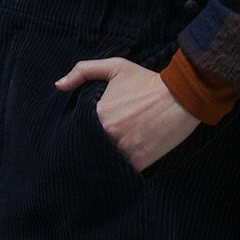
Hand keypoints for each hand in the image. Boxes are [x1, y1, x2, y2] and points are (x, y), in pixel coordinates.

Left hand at [54, 55, 201, 172]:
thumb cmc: (146, 82)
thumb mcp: (115, 67)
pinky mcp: (138, 163)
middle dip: (84, 146)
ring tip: (99, 156)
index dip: (75, 131)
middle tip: (87, 146)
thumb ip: (83, 71)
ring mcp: (122, 151)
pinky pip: (118, 172)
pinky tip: (114, 164)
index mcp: (97, 113)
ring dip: (98, 159)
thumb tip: (58, 85)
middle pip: (85, 147)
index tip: (80, 131)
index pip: (74, 128)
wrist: (181, 98)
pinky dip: (115, 169)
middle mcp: (107, 134)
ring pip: (99, 162)